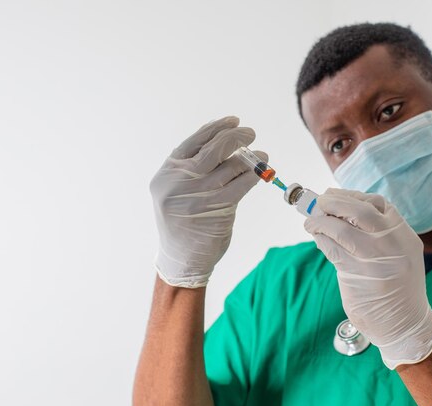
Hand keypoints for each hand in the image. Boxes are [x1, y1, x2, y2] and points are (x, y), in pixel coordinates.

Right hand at [150, 116, 265, 287]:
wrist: (182, 258)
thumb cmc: (182, 221)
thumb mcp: (176, 191)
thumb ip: (193, 168)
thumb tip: (226, 140)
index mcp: (167, 173)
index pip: (194, 142)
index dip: (215, 128)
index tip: (233, 120)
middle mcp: (180, 182)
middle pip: (214, 150)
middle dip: (235, 137)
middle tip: (250, 133)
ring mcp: (198, 196)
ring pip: (231, 167)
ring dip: (251, 158)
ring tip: (263, 156)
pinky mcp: (217, 209)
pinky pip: (241, 186)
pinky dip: (253, 176)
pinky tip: (260, 172)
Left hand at [304, 188, 431, 368]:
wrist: (406, 324)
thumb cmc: (396, 287)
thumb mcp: (398, 253)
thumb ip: (377, 233)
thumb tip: (339, 210)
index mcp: (404, 234)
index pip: (377, 203)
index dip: (351, 195)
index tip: (334, 194)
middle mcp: (393, 243)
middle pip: (359, 211)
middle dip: (334, 202)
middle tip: (319, 202)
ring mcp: (375, 259)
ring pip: (341, 229)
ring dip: (320, 222)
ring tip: (310, 222)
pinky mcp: (357, 275)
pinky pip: (332, 250)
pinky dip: (321, 240)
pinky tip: (317, 239)